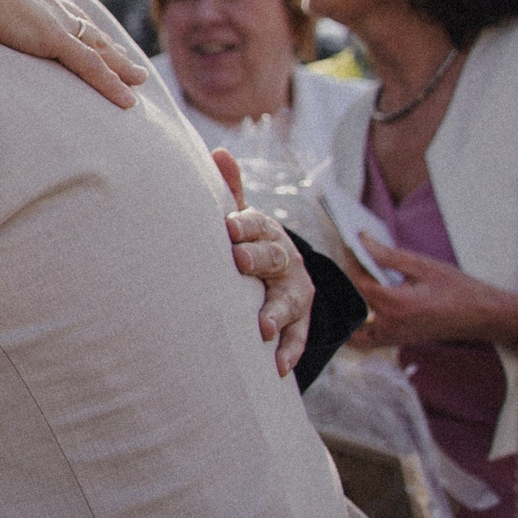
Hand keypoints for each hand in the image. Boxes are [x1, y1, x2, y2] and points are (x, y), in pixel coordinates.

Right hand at [0, 0, 146, 107]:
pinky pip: (91, 66)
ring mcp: (53, 19)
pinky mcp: (53, 37)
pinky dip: (112, 84)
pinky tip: (128, 100)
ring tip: (138, 80)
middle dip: (110, 49)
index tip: (89, 35)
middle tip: (129, 64)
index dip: (76, 26)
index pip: (59, 12)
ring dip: (120, 68)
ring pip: (97, 50)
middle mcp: (47, 2)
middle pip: (87, 30)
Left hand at [213, 149, 309, 375]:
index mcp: (265, 232)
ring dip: (276, 313)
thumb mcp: (240, 218)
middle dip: (258, 261)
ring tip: (263, 328)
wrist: (279, 271)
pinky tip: (278, 366)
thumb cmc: (246, 242)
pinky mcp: (299, 320)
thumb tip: (218, 151)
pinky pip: (298, 337)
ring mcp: (294, 292)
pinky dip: (290, 350)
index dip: (244, 226)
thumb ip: (229, 190)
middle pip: (273, 259)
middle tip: (240, 265)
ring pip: (288, 301)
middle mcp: (284, 260)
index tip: (228, 227)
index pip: (256, 225)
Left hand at [344, 237, 517, 350]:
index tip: (348, 244)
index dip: (350, 260)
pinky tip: (358, 304)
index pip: (357, 280)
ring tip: (354, 280)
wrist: (483, 316)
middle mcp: (389, 325)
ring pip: (353, 322)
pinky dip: (354, 324)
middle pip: (351, 299)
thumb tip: (360, 240)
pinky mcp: (394, 342)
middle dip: (348, 278)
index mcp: (395, 304)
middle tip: (352, 258)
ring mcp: (390, 337)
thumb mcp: (423, 266)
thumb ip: (387, 255)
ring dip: (348, 302)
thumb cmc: (458, 289)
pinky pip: (363, 338)